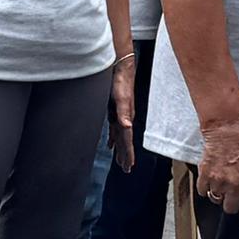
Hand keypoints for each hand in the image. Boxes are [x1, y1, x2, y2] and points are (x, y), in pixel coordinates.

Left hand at [110, 51, 137, 166]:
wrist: (120, 69)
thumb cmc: (121, 83)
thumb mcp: (122, 98)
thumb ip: (124, 113)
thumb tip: (127, 126)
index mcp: (127, 118)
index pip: (128, 140)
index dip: (128, 153)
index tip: (128, 166)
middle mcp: (125, 119)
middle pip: (125, 141)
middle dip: (126, 155)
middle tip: (126, 169)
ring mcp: (120, 115)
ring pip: (120, 137)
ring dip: (121, 149)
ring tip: (121, 161)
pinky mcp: (115, 111)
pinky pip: (115, 129)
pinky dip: (114, 138)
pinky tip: (111, 144)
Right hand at [194, 109, 238, 228]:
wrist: (227, 126)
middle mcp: (235, 183)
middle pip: (232, 208)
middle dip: (234, 204)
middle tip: (236, 194)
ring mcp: (219, 179)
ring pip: (217, 200)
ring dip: (221, 196)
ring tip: (224, 186)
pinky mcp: (205, 174)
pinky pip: (204, 191)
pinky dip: (207, 189)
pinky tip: (213, 181)